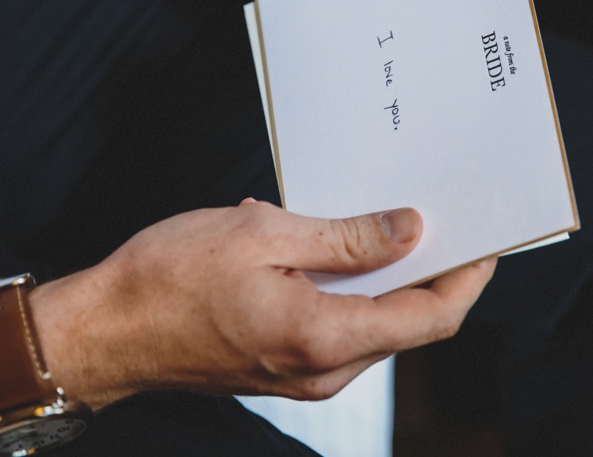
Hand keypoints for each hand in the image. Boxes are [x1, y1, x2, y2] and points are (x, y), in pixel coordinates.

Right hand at [0, 202, 494, 410]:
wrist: (106, 330)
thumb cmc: (168, 279)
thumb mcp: (263, 235)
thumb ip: (346, 238)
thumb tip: (409, 231)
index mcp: (324, 337)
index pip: (431, 317)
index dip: (468, 277)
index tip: (486, 240)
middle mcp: (324, 371)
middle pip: (410, 323)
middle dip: (433, 271)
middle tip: (438, 216)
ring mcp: (305, 377)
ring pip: (376, 325)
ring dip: (387, 277)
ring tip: (375, 220)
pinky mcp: (287, 368)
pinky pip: (342, 328)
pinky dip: (351, 289)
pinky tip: (323, 248)